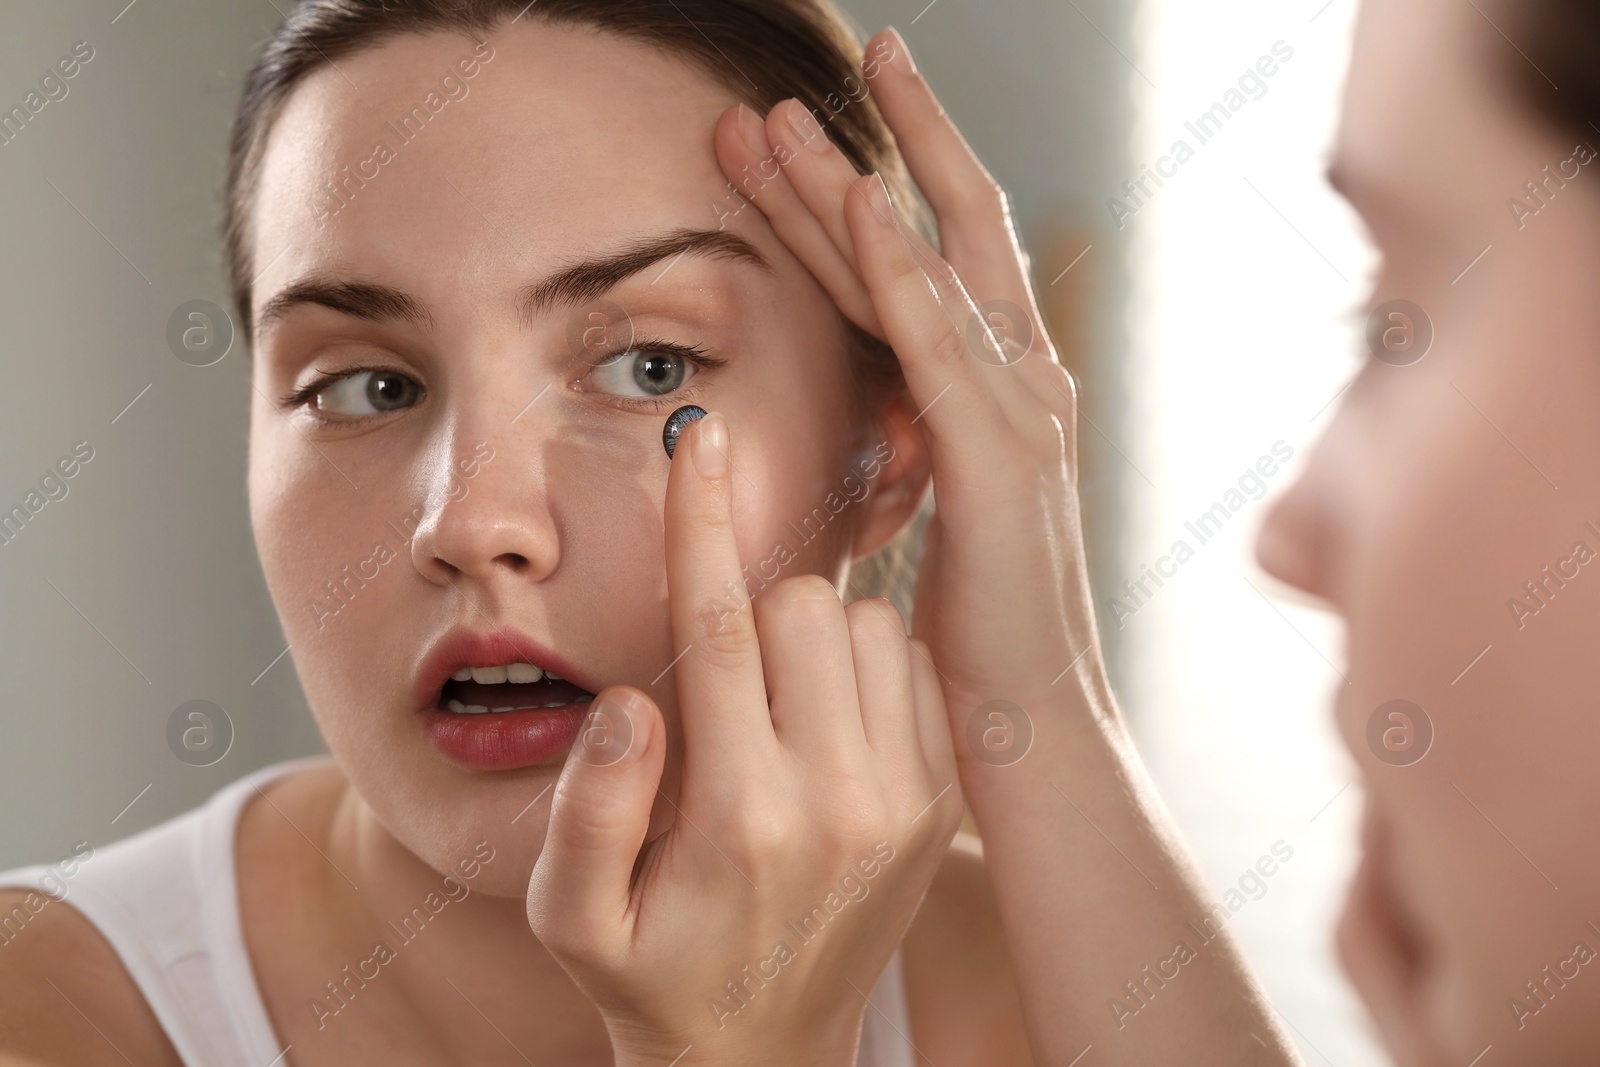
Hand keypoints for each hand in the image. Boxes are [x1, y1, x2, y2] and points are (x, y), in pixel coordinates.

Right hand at [525, 412, 962, 1066]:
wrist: (766, 1054)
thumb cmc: (652, 975)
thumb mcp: (574, 921)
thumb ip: (588, 812)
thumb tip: (632, 702)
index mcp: (743, 816)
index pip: (723, 629)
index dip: (702, 520)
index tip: (699, 433)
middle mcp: (843, 798)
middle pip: (804, 605)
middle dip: (752, 604)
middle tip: (723, 669)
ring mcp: (906, 798)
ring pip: (866, 620)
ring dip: (810, 632)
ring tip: (771, 706)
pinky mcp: (940, 797)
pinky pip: (908, 663)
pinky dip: (863, 660)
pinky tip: (823, 719)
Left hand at [711, 28, 1102, 760]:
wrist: (1024, 728)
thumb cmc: (968, 640)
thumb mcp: (928, 518)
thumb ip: (904, 451)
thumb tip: (862, 424)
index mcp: (992, 394)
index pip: (912, 273)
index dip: (844, 205)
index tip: (778, 147)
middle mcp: (1017, 381)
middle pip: (928, 238)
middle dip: (854, 155)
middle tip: (772, 97)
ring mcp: (1019, 410)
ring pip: (928, 269)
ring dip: (853, 186)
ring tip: (783, 118)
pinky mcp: (1002, 458)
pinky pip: (943, 345)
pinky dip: (903, 269)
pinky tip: (862, 202)